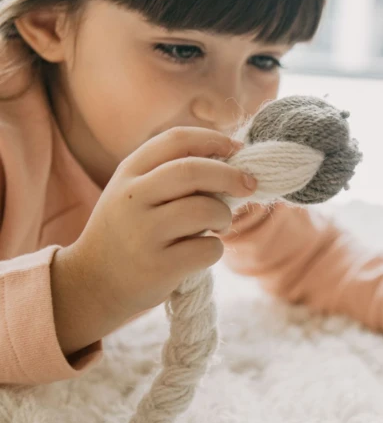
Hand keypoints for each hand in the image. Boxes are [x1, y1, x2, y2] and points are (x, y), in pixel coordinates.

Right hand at [51, 127, 256, 354]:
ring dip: (223, 215)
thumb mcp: (136, 194)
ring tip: (218, 225)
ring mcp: (144, 232)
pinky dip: (215, 250)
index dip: (214, 140)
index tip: (237, 149)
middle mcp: (133, 197)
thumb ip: (172, 175)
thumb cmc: (129, 233)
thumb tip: (233, 162)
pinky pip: (207, 249)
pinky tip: (200, 253)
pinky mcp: (159, 266)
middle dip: (231, 175)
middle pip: (193, 170)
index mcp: (129, 172)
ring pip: (205, 209)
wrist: (93, 283)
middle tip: (249, 184)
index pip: (176, 139)